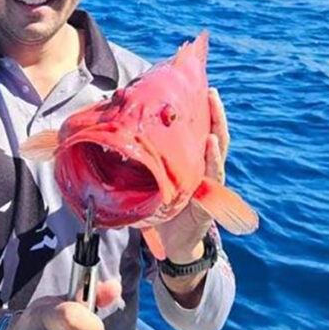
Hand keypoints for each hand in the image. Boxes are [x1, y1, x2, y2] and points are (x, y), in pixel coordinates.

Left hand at [154, 88, 227, 261]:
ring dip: (216, 133)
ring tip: (213, 114)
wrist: (172, 243)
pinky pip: (212, 179)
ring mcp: (209, 184)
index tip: (198, 86)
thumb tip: (111, 135)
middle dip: (214, 114)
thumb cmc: (160, 209)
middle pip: (214, 135)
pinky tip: (210, 145)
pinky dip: (212, 160)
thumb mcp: (149, 180)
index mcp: (191, 161)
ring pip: (217, 154)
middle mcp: (204, 168)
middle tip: (210, 92)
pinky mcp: (209, 202)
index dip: (200, 110)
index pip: (199, 130)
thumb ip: (140, 161)